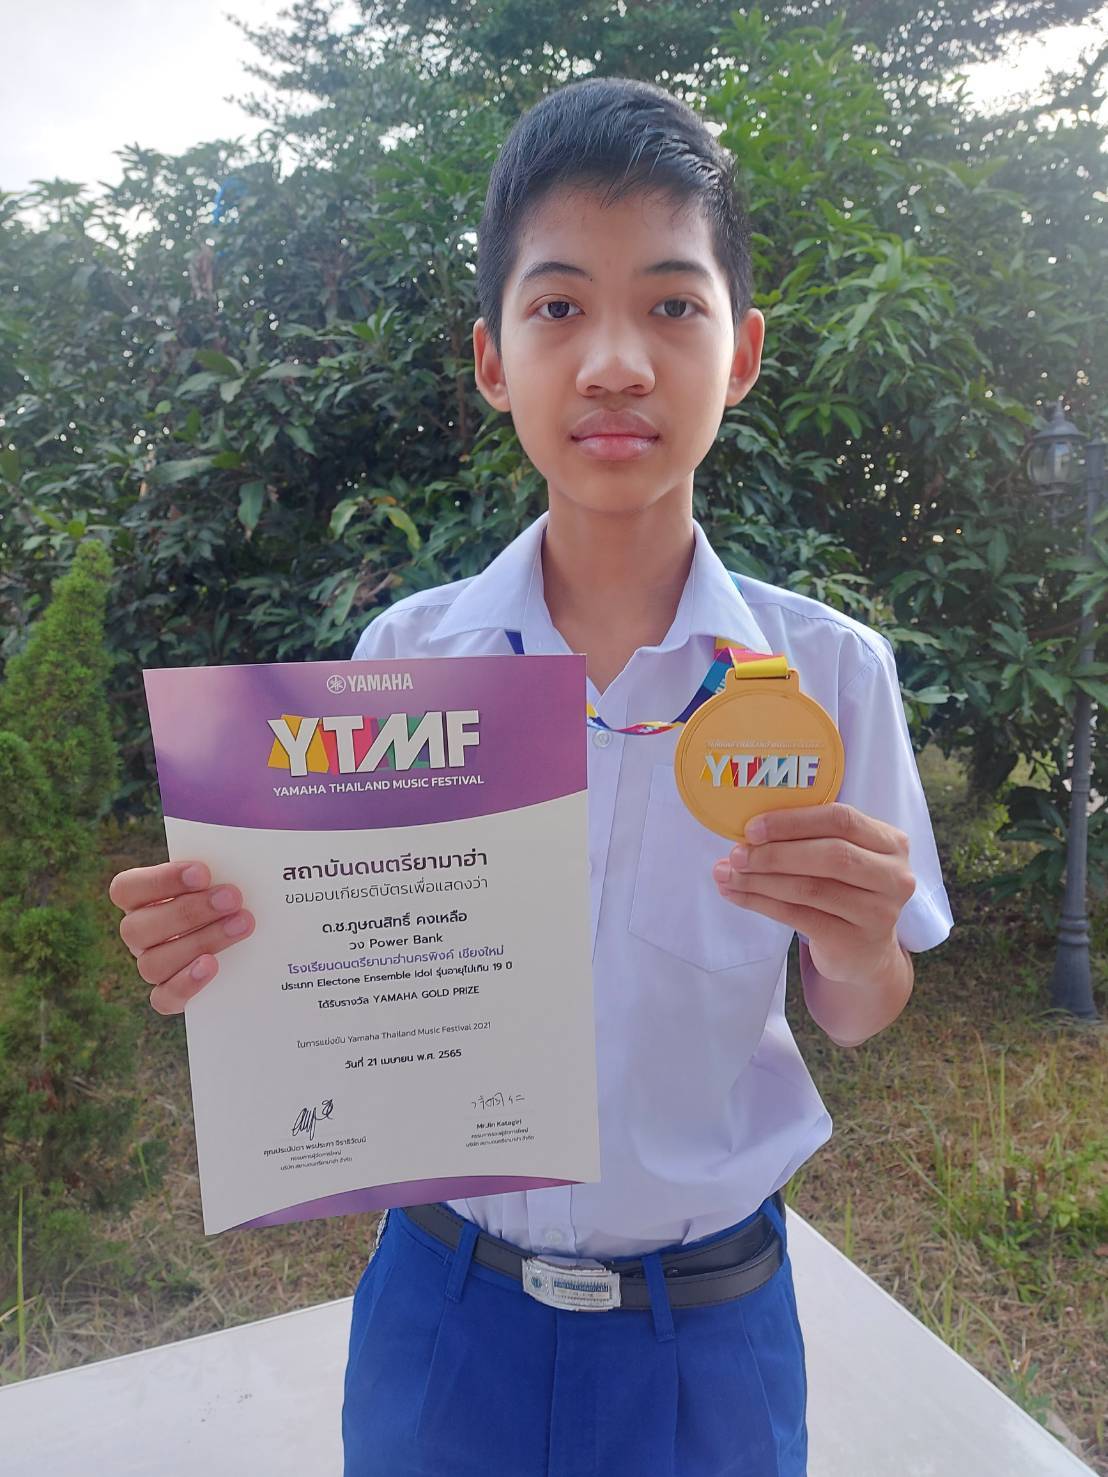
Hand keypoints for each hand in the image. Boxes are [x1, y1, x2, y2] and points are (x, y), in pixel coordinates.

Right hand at [109, 861, 254, 1015]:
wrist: (246, 932)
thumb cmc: (228, 889)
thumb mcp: (224, 869)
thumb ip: (222, 859)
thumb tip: (244, 843)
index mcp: (139, 898)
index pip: (127, 889)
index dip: (161, 880)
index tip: (203, 872)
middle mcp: (139, 933)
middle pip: (139, 928)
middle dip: (189, 912)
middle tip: (233, 898)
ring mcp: (152, 965)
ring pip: (153, 963)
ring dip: (199, 941)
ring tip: (242, 924)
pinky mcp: (170, 995)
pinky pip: (164, 999)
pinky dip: (186, 984)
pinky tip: (213, 965)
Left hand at [711, 803, 914, 984]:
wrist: (867, 953)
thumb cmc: (845, 891)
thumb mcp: (841, 857)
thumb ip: (808, 839)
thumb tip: (745, 836)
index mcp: (890, 842)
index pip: (841, 819)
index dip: (793, 822)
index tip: (752, 828)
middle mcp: (893, 876)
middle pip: (830, 855)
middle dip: (775, 853)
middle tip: (736, 855)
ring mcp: (878, 913)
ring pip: (810, 888)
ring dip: (760, 880)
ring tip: (726, 875)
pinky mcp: (854, 942)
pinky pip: (799, 916)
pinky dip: (761, 903)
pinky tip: (737, 895)